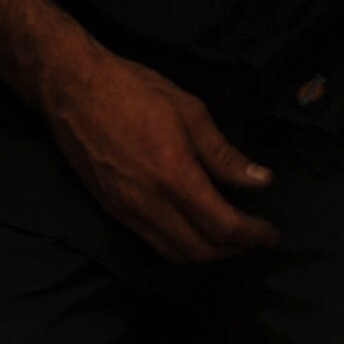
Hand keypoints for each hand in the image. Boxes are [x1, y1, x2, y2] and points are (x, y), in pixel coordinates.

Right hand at [41, 42, 279, 264]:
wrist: (71, 88)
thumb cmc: (133, 90)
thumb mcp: (189, 112)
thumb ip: (225, 155)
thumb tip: (262, 182)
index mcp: (174, 177)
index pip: (223, 226)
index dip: (254, 235)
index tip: (272, 233)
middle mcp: (149, 204)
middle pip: (201, 251)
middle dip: (234, 250)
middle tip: (253, 235)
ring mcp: (126, 212)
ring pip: (175, 254)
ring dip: (207, 253)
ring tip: (227, 236)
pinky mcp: (111, 211)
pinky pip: (152, 243)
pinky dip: (180, 246)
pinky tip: (192, 227)